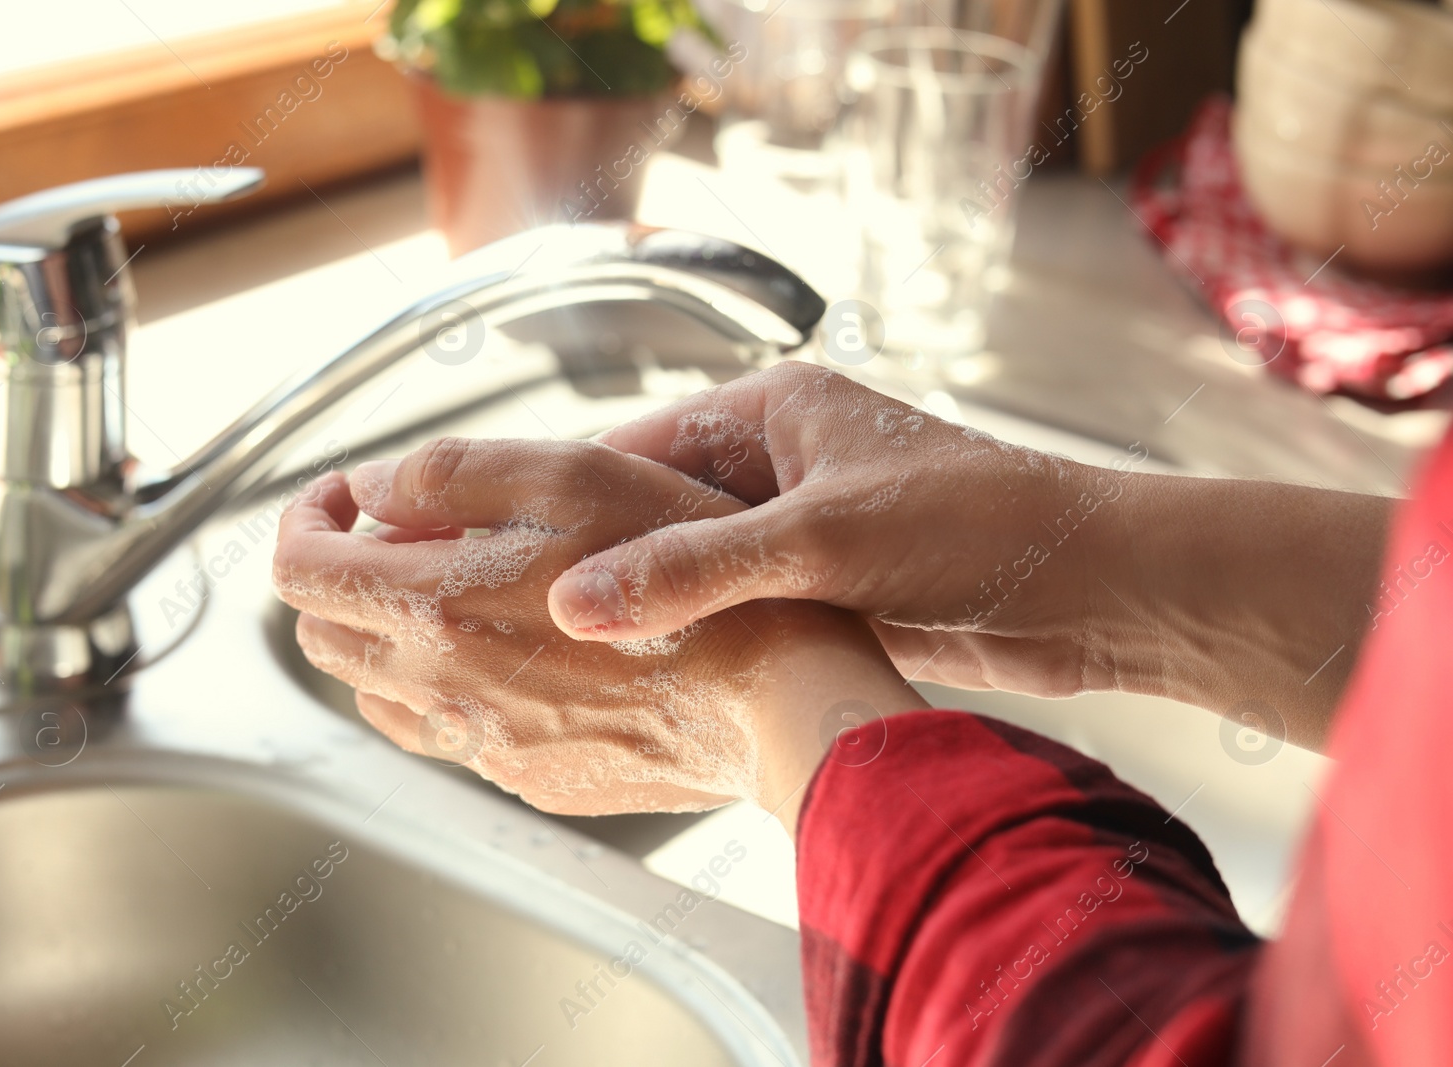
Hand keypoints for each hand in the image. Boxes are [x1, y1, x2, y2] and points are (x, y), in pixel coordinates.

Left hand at [273, 437, 920, 826]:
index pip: (297, 568)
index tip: (342, 498)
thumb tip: (375, 489)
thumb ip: (454, 475)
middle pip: (323, 631)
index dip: (302, 518)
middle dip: (342, 571)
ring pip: (375, 689)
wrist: (775, 706)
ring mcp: (484, 743)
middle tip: (404, 534)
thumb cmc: (694, 587)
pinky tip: (512, 654)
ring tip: (458, 591)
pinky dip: (447, 687)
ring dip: (388, 632)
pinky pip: (449, 734)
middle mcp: (442, 686)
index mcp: (437, 605)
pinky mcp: (528, 776)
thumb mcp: (577, 478)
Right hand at [543, 361, 1114, 696]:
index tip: (488, 539)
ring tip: (563, 656)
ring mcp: (801, 533)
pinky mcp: (827, 594)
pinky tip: (648, 680)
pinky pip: (737, 615)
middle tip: (513, 613)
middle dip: (593, 562)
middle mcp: (779, 465)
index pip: (634, 448)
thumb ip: (699, 569)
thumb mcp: (823, 540)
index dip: (561, 497)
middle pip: (654, 513)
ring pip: (693, 571)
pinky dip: (696, 642)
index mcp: (774, 413)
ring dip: (645, 609)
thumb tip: (579, 601)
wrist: (1098, 592)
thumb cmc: (984, 528)